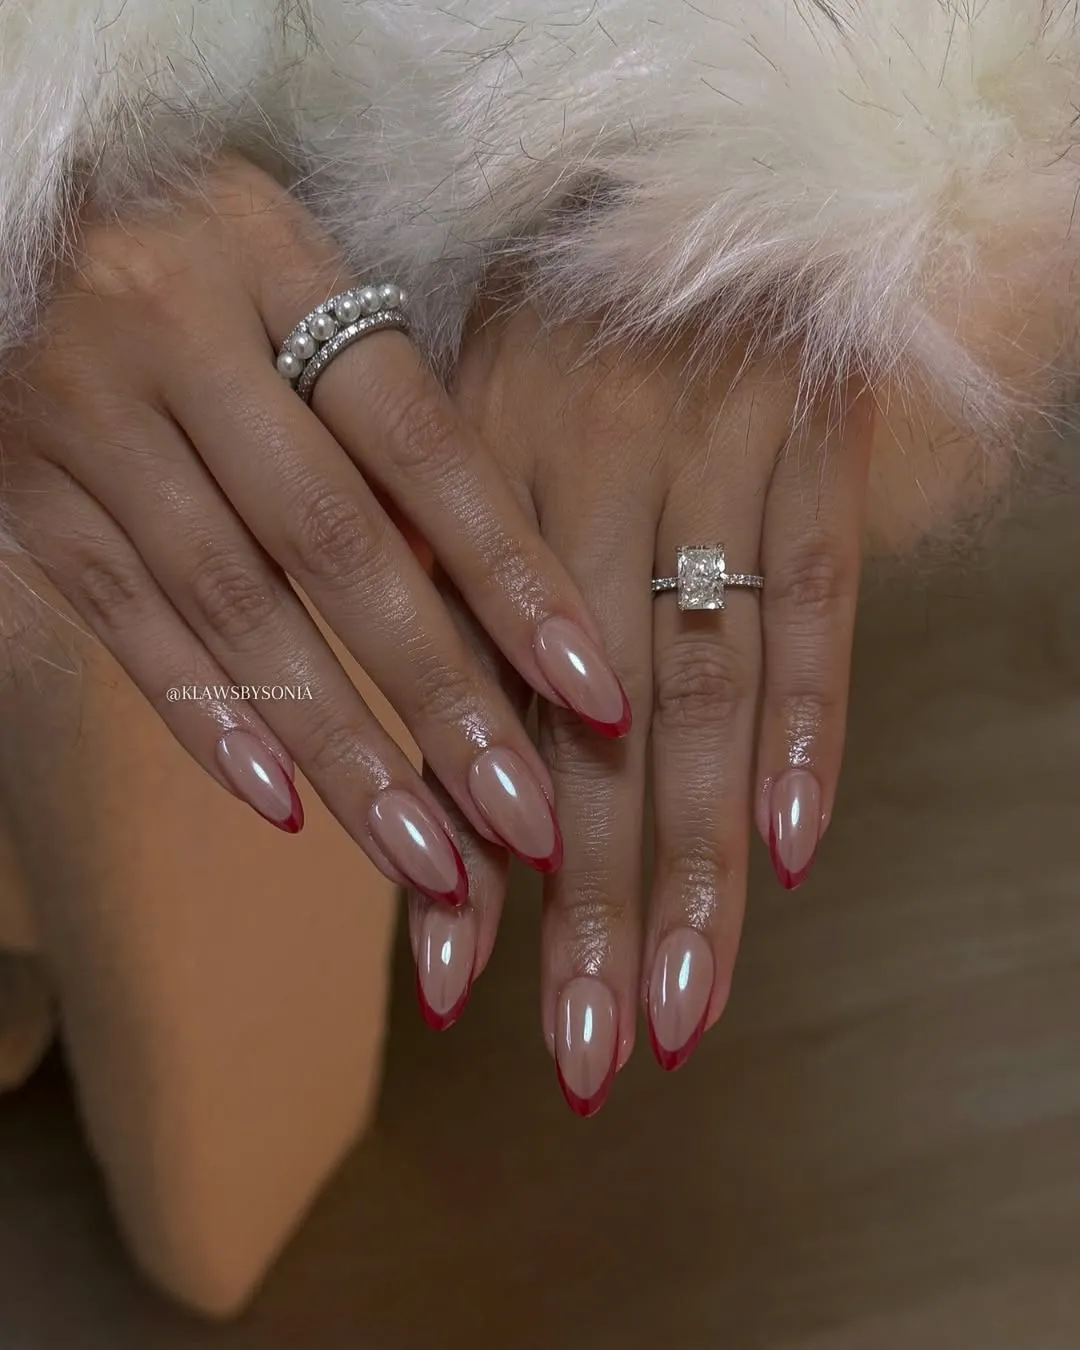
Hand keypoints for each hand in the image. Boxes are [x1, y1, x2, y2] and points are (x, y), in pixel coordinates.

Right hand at [0, 158, 630, 901]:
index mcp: (275, 260)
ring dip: (340, 749)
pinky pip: (122, 618)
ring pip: (235, 609)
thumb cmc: (184, 236)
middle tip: (527, 824)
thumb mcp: (288, 268)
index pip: (423, 445)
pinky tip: (282, 804)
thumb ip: (377, 402)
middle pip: (339, 547)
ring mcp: (86, 416)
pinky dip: (205, 715)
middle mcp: (177, 335)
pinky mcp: (20, 484)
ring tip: (428, 861)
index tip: (596, 696)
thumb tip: (475, 578)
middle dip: (443, 700)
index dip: (513, 579)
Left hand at [409, 304, 872, 1111]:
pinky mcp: (810, 444)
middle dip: (584, 906)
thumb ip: (453, 609)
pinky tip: (795, 850)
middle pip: (588, 732)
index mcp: (473, 489)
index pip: (469, 710)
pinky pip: (815, 597)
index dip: (465, 852)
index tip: (456, 993)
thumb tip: (444, 794)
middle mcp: (579, 482)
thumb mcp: (466, 451)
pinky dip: (810, 725)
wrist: (670, 184)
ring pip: (697, 691)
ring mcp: (704, 461)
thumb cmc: (550, 335)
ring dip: (692, 860)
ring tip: (680, 1008)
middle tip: (585, 1054)